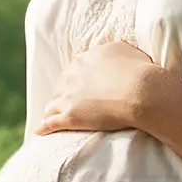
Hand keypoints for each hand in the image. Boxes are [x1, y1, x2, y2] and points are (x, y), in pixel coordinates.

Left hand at [34, 40, 160, 135]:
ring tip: (50, 119)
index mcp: (83, 61)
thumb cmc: (139, 70)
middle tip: (65, 104)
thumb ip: (111, 50)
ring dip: (52, 111)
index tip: (78, 88)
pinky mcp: (70, 116)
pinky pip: (50, 123)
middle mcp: (71, 76)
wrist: (141, 91)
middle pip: (61, 87)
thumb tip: (109, 51)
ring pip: (52, 104)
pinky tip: (40, 132)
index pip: (73, 71)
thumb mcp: (124, 49)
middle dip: (62, 95)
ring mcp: (68, 97)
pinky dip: (44, 127)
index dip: (75, 81)